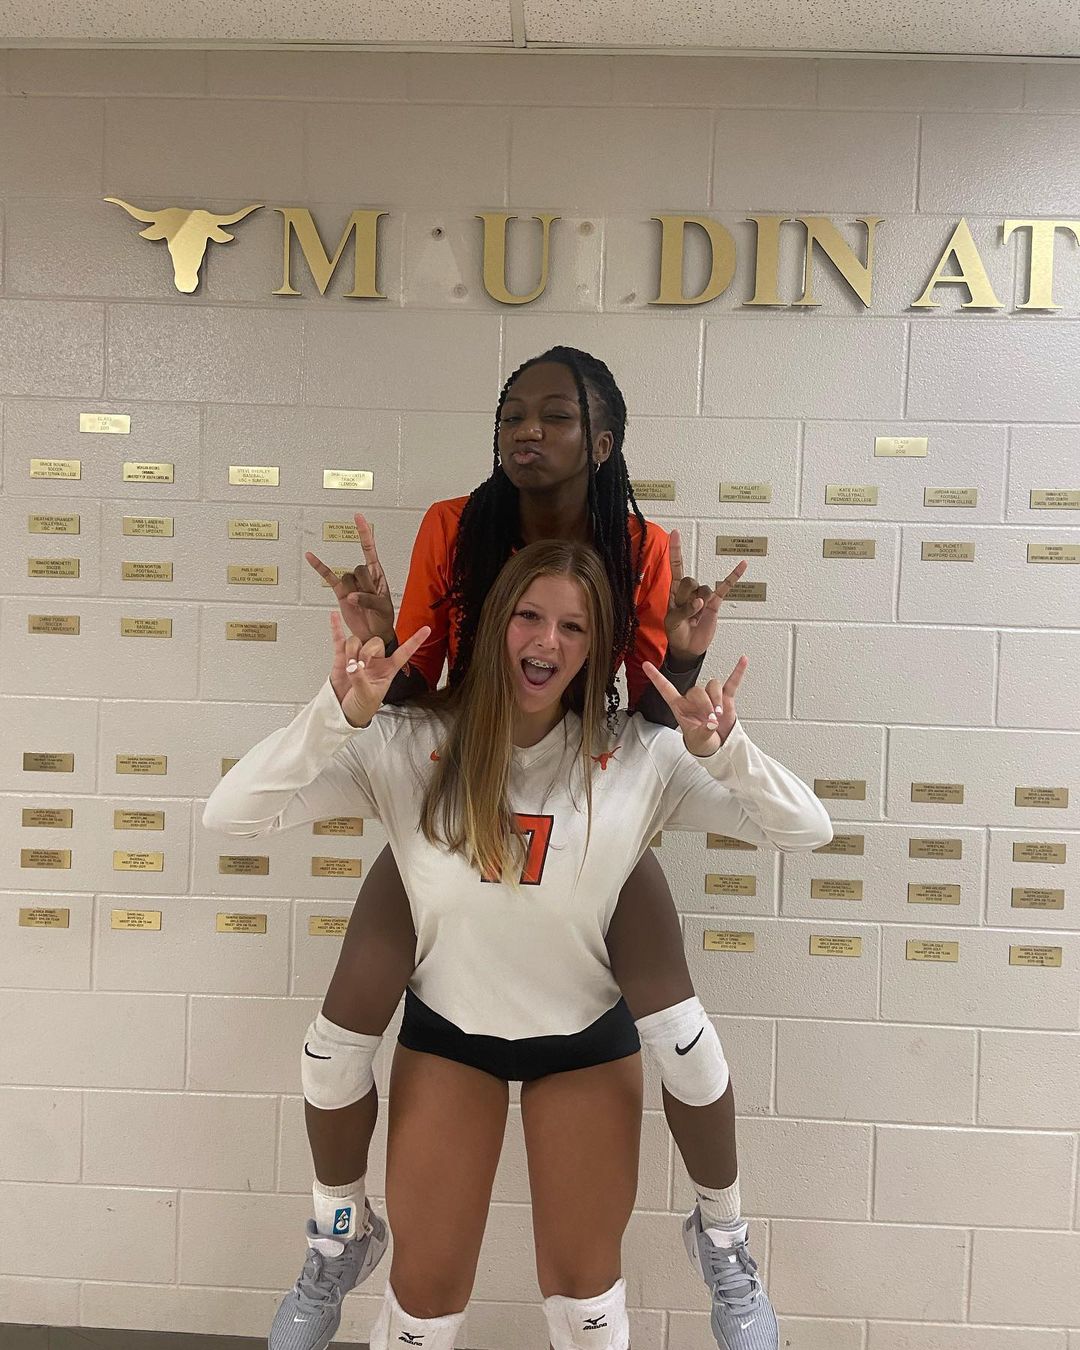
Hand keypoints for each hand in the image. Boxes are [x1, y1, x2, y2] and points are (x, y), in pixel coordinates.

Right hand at [306, 513, 395, 645]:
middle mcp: (363, 576)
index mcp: (378, 574)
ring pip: (346, 577)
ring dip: (353, 592)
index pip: (369, 549)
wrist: (373, 634)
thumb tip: (352, 596)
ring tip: (362, 605)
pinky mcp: (340, 592)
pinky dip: (319, 567)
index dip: (364, 533)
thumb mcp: (383, 608)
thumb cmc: (383, 620)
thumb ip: (369, 600)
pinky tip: (310, 556)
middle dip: (365, 585)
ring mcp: (351, 584)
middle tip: (371, 599)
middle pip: (358, 568)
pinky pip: (328, 577)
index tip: (358, 517)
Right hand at [329, 613, 430, 727]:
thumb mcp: (366, 696)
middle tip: (360, 666)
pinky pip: (340, 640)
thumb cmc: (362, 707)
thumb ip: (361, 680)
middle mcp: (375, 661)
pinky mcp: (342, 659)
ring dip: (352, 651)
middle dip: (366, 652)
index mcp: (387, 670)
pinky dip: (336, 628)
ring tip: (349, 667)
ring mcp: (357, 658)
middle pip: (374, 642)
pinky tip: (335, 617)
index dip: (415, 641)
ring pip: (356, 641)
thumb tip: (354, 666)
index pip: (404, 652)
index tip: (426, 630)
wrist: (345, 712)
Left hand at [642, 655, 748, 756]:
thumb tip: (712, 722)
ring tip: (719, 713)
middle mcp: (694, 699)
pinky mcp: (725, 698)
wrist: (718, 746)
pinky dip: (738, 672)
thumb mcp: (699, 740)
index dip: (656, 677)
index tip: (646, 665)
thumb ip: (704, 732)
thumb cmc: (702, 742)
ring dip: (716, 698)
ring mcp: (710, 697)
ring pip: (712, 686)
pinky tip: (742, 661)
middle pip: (697, 690)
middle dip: (705, 704)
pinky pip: (732, 682)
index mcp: (680, 706)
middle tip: (711, 718)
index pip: (666, 689)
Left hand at [665, 530, 747, 666]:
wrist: (688, 647)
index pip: (676, 566)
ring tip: (694, 616)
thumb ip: (683, 610)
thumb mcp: (672, 622)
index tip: (675, 533)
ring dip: (698, 604)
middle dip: (686, 596)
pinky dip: (734, 576)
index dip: (675, 550)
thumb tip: (700, 601)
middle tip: (684, 610)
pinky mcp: (715, 603)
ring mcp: (703, 596)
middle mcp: (689, 590)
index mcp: (675, 591)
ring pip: (704, 590)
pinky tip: (742, 565)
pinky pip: (725, 587)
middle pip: (689, 581)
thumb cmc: (677, 632)